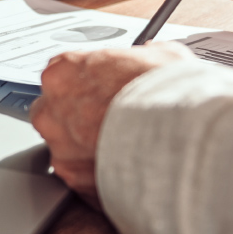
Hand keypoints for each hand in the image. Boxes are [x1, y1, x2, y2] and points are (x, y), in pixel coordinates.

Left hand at [30, 42, 193, 207]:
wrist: (180, 136)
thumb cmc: (169, 94)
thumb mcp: (162, 56)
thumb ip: (143, 56)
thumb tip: (151, 55)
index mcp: (64, 72)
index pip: (61, 77)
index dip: (85, 87)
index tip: (102, 94)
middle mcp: (52, 110)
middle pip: (54, 114)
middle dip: (77, 120)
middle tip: (110, 124)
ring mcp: (60, 147)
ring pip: (65, 149)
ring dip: (87, 150)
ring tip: (123, 151)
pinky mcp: (73, 179)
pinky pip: (80, 178)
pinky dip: (99, 177)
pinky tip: (124, 172)